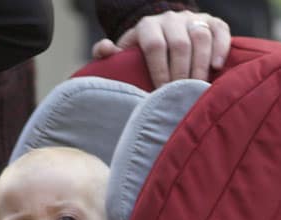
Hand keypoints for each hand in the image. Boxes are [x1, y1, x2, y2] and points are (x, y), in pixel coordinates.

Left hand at [92, 10, 230, 88]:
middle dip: (180, 73)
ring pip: (200, 37)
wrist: (163, 36)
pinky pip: (220, 30)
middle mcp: (171, 18)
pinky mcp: (212, 21)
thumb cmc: (140, 55)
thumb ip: (107, 55)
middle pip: (179, 44)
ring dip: (200, 65)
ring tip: (197, 87)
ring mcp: (193, 19)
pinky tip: (216, 67)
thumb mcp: (123, 55)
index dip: (159, 70)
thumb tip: (105, 49)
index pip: (154, 46)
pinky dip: (220, 48)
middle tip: (180, 95)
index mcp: (147, 26)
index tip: (160, 91)